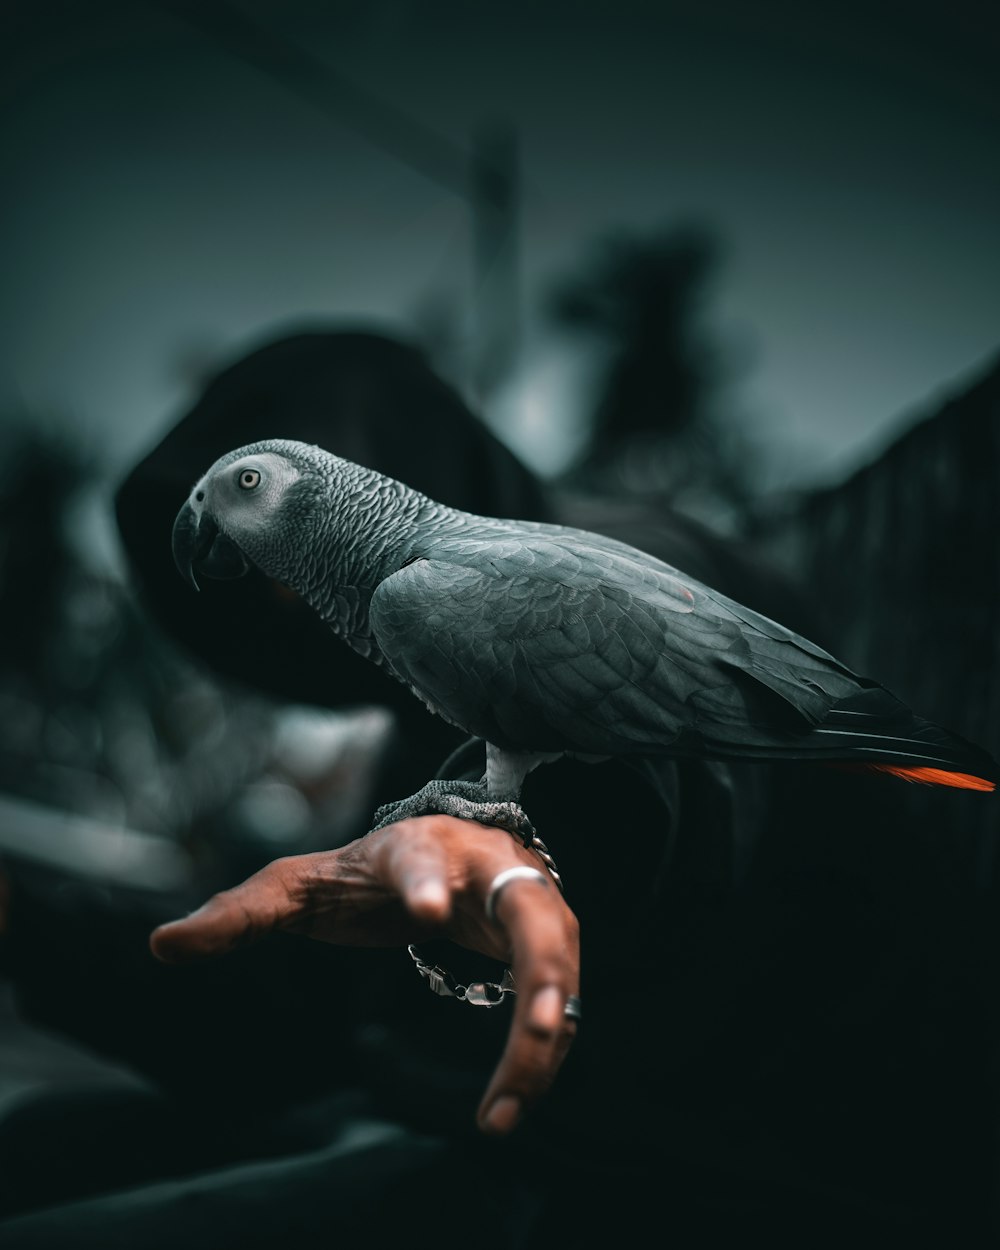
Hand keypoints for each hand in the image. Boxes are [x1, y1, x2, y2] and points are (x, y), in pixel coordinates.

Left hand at [150, 816, 579, 1135]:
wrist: (448, 850)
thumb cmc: (368, 871)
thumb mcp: (299, 885)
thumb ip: (239, 912)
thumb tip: (160, 946)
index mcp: (418, 848)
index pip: (422, 858)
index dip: (426, 882)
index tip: (427, 913)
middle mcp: (488, 870)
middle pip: (529, 915)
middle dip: (539, 972)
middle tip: (536, 1029)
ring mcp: (531, 904)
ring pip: (558, 967)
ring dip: (546, 1037)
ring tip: (505, 1109)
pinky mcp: (550, 943)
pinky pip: (559, 1002)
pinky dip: (545, 1054)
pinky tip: (511, 1105)